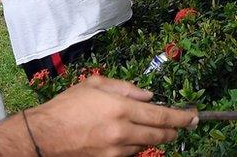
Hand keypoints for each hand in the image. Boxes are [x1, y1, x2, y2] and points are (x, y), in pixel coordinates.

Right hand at [25, 75, 197, 155]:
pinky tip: (127, 136)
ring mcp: (116, 150)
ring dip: (152, 136)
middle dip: (174, 130)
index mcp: (120, 108)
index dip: (182, 117)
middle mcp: (122, 131)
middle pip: (160, 134)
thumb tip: (148, 96)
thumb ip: (125, 88)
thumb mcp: (95, 85)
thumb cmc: (66, 107)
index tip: (193, 117)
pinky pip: (130, 153)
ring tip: (149, 127)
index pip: (161, 115)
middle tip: (182, 125)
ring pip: (146, 145)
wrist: (43, 136)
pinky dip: (134, 145)